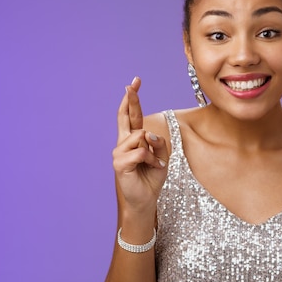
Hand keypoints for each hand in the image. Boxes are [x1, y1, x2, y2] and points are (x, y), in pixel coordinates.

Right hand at [112, 77, 168, 214]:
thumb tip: (148, 134)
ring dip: (154, 151)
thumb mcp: (162, 156)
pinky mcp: (119, 163)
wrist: (145, 199)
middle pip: (126, 117)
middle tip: (132, 84)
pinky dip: (151, 159)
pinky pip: (141, 152)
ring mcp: (119, 152)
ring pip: (141, 136)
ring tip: (154, 164)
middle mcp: (123, 143)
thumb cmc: (152, 177)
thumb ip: (159, 142)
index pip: (131, 116)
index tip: (134, 82)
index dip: (132, 100)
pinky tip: (152, 167)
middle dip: (131, 99)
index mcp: (133, 139)